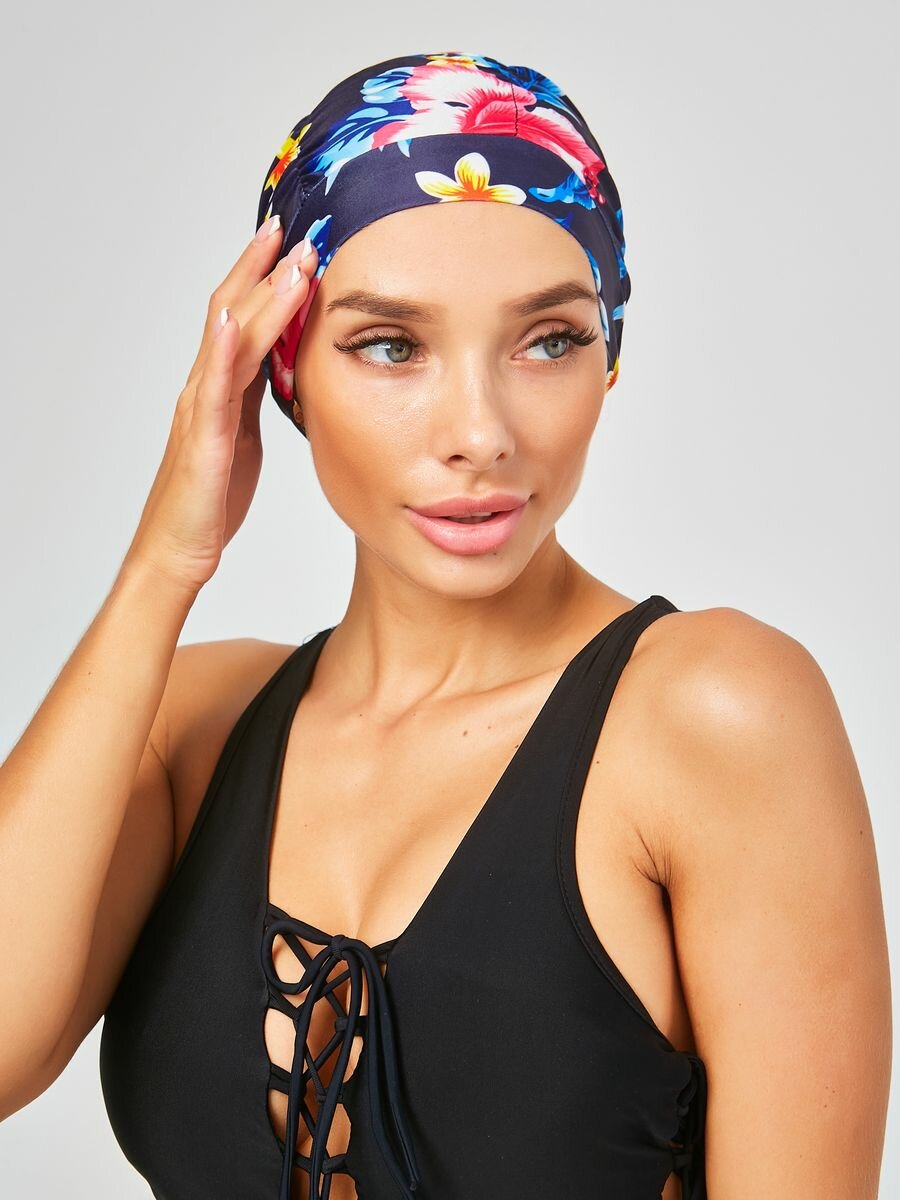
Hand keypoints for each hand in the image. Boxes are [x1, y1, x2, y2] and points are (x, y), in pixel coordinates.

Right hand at [122, 218, 317, 594]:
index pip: (242, 318)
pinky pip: (211, 388)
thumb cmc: (210, 498)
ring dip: (259, 296)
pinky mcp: (204, 439)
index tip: (295, 242)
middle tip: (298, 230)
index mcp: (220, 387)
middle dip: (265, 269)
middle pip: (232, 312)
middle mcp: (205, 387)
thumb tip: (279, 366)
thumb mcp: (243, 437)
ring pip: (229, 339)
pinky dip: (219, 349)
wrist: (178, 549)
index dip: (265, 278)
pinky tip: (229, 318)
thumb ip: (253, 398)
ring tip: (288, 259)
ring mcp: (200, 409)